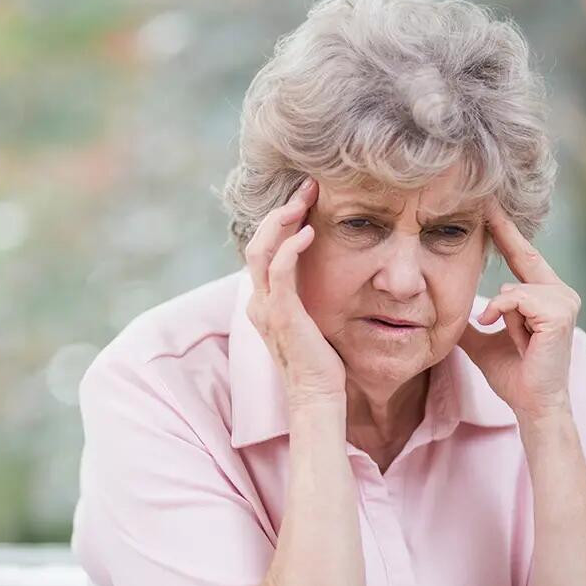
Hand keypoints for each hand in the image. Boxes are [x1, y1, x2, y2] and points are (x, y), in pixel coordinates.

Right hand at [244, 176, 345, 406]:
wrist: (317, 397)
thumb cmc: (321, 363)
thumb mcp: (312, 321)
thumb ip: (308, 297)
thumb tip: (328, 272)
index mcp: (263, 301)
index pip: (263, 249)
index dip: (280, 220)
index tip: (306, 199)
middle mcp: (258, 301)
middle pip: (257, 241)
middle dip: (280, 210)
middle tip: (307, 188)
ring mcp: (266, 307)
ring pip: (261, 248)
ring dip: (282, 219)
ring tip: (305, 199)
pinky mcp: (282, 314)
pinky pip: (280, 270)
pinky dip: (291, 246)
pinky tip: (310, 232)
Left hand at [458, 196, 582, 419]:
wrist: (531, 404)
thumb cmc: (513, 374)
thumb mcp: (483, 339)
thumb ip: (474, 318)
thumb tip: (445, 307)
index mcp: (545, 296)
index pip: (522, 257)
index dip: (506, 232)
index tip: (490, 208)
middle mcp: (561, 293)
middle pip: (524, 255)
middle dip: (504, 230)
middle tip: (485, 203)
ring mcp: (564, 302)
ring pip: (516, 287)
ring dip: (502, 313)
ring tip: (512, 338)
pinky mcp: (560, 314)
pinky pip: (519, 299)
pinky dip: (504, 314)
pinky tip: (503, 331)